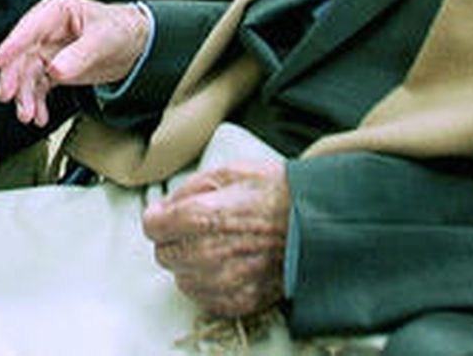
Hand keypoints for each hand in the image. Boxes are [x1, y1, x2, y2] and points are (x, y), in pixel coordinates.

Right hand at [0, 0, 149, 127]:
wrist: (135, 45)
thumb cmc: (120, 30)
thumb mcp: (104, 40)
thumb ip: (80, 55)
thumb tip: (56, 71)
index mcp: (58, 9)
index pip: (29, 28)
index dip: (12, 45)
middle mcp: (47, 28)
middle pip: (21, 53)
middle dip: (14, 77)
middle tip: (9, 97)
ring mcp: (47, 48)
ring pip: (26, 73)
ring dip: (24, 95)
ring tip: (28, 115)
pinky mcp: (51, 66)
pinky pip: (37, 86)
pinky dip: (36, 102)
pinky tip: (40, 115)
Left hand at [142, 161, 288, 318]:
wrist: (319, 222)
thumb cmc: (277, 193)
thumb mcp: (229, 172)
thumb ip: (188, 190)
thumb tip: (164, 207)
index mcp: (201, 216)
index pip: (152, 227)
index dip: (160, 218)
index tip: (170, 215)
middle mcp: (208, 253)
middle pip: (164, 255)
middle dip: (175, 240)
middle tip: (199, 228)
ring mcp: (224, 281)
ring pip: (182, 279)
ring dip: (192, 264)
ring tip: (218, 246)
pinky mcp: (240, 300)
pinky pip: (205, 299)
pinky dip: (210, 284)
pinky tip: (227, 266)